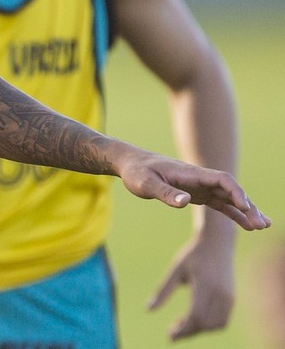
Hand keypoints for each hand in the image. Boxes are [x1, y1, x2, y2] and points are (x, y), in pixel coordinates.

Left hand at [114, 148, 270, 230]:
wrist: (129, 164)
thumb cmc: (136, 172)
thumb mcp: (146, 183)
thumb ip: (166, 192)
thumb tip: (186, 202)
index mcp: (191, 173)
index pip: (221, 179)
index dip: (236, 192)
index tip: (245, 207)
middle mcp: (200, 179)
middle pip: (231, 190)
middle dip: (248, 206)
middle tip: (261, 224)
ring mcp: (200, 187)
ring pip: (229, 198)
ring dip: (246, 211)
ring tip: (262, 226)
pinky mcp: (197, 195)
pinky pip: (220, 204)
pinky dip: (234, 213)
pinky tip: (247, 226)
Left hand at [147, 232, 234, 340]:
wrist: (217, 242)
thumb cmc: (193, 254)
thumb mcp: (176, 269)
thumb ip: (164, 291)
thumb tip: (148, 310)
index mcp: (205, 285)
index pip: (196, 316)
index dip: (183, 329)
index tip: (170, 335)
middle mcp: (221, 294)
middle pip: (207, 324)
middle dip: (189, 332)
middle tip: (171, 332)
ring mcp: (229, 297)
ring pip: (217, 325)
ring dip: (200, 329)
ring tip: (180, 323)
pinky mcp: (232, 298)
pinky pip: (223, 320)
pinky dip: (209, 324)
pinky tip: (193, 318)